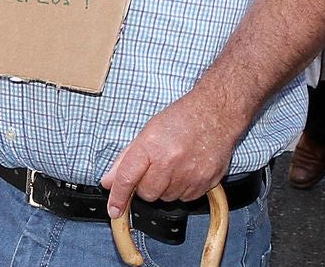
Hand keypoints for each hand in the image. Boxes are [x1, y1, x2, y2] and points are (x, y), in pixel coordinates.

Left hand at [101, 90, 241, 217]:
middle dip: (146, 185)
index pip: (127, 178)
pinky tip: (186, 170)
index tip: (114, 210)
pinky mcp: (206, 183)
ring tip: (173, 165)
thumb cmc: (180, 119)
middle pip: (147, 193)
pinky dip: (182, 189)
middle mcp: (170, 162)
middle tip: (155, 167)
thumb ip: (125, 159)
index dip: (118, 196)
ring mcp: (189, 174)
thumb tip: (109, 181)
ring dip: (165, 187)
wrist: (215, 115)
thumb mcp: (147, 133)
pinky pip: (185, 198)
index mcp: (151, 147)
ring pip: (166, 198)